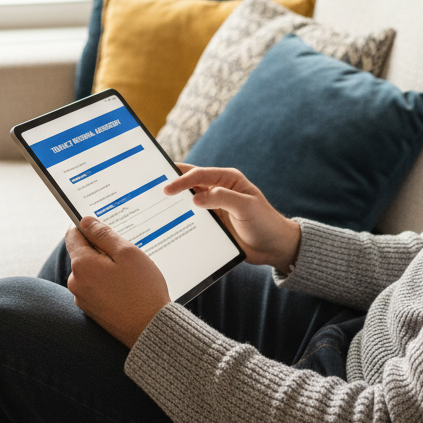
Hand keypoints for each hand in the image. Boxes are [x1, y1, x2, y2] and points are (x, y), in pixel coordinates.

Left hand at [65, 217, 170, 347]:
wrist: (151, 329)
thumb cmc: (142, 290)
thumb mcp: (127, 253)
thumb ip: (103, 234)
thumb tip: (85, 222)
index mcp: (82, 265)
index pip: (73, 234)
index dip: (89, 227)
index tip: (104, 228)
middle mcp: (76, 282)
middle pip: (84, 253)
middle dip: (102, 250)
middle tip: (127, 256)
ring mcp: (82, 299)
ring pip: (92, 271)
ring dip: (107, 268)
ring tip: (131, 276)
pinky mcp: (91, 311)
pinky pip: (97, 287)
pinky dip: (109, 284)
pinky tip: (128, 289)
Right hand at [165, 165, 300, 271]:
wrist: (273, 247)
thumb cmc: (265, 222)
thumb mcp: (246, 208)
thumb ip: (223, 199)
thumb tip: (196, 198)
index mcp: (227, 179)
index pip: (199, 175)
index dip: (182, 180)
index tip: (166, 189)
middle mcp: (218, 190)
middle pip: (190, 184)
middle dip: (171, 184)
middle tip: (150, 189)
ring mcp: (213, 207)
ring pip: (187, 201)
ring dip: (173, 203)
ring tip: (152, 206)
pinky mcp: (211, 223)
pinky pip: (191, 218)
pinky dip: (179, 219)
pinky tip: (166, 224)